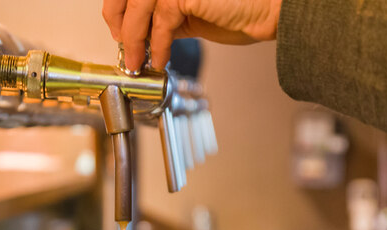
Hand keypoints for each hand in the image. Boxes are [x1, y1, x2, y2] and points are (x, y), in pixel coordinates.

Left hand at [102, 0, 282, 70]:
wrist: (269, 11)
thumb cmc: (238, 10)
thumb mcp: (188, 12)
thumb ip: (163, 16)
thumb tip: (137, 34)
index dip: (117, 9)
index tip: (119, 33)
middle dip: (118, 22)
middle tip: (125, 50)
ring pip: (137, 9)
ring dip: (134, 41)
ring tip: (138, 63)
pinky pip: (159, 23)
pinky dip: (156, 46)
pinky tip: (160, 60)